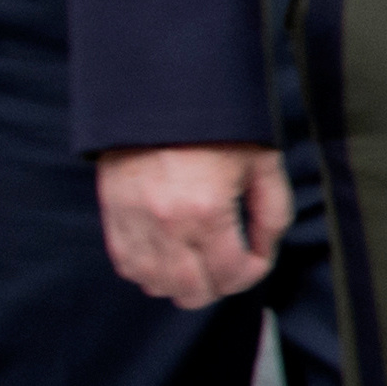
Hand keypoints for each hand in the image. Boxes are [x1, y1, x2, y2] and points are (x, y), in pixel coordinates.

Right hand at [97, 141, 287, 306]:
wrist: (160, 93)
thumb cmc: (217, 126)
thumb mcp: (262, 163)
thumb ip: (274, 212)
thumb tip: (265, 248)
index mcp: (207, 211)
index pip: (232, 275)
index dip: (254, 271)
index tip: (257, 253)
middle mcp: (166, 225)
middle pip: (192, 292)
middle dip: (220, 285)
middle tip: (231, 262)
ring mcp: (134, 222)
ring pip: (156, 285)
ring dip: (183, 283)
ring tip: (200, 262)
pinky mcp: (113, 214)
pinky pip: (127, 266)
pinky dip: (149, 271)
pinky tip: (168, 254)